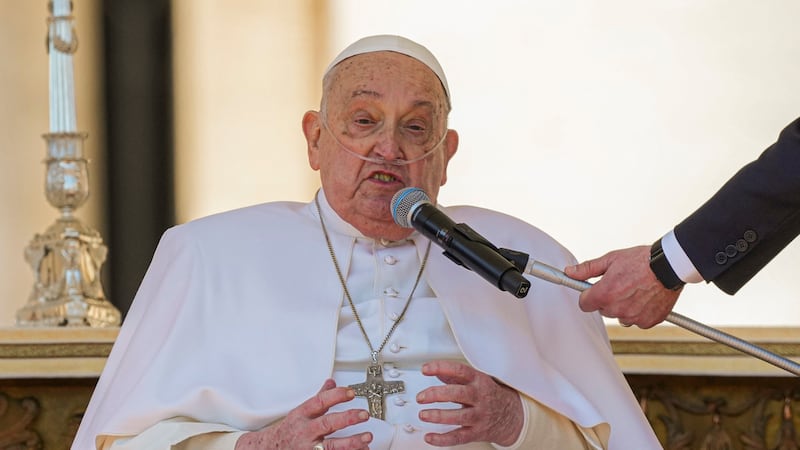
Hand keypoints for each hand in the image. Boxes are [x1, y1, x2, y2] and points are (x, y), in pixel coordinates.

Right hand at [235, 379, 370, 449]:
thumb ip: (319, 399)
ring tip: (366, 437)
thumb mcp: (301, 412)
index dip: (335, 396)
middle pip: (327, 424)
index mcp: (302, 416)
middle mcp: (306, 432)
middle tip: (363, 414)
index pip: (319, 402)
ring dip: (351, 442)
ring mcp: (309, 448)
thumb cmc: (289, 431)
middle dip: (347, 419)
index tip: (350, 393)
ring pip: (332, 446)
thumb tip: (331, 383)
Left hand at [416, 360, 522, 446]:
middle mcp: (479, 397)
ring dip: (438, 416)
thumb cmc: (490, 395)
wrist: (512, 416)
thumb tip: (436, 371)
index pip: (459, 370)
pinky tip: (430, 437)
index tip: (425, 369)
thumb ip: (454, 376)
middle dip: (436, 394)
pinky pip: (458, 437)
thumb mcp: (476, 380)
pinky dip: (442, 439)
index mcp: (478, 381)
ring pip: (457, 417)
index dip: (441, 368)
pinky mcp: (476, 432)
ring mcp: (479, 416)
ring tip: (423, 414)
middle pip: (457, 393)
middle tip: (421, 397)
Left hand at [564, 245, 680, 327]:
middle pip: (603, 309)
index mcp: (605, 294)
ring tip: (635, 290)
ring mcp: (633, 317)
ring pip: (620, 316)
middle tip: (620, 284)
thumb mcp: (610, 259)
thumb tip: (570, 272)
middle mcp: (617, 309)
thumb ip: (587, 269)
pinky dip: (640, 312)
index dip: (588, 296)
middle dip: (608, 299)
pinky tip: (645, 297)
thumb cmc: (641, 260)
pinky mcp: (648, 322)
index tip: (594, 290)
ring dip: (624, 306)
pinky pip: (637, 320)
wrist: (669, 265)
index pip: (584, 304)